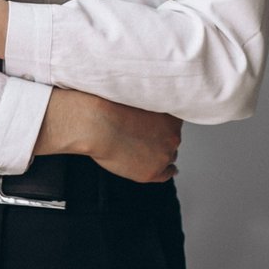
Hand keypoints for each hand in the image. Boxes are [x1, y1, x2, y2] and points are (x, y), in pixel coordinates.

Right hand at [37, 88, 181, 183]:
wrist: (94, 124)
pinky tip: (159, 166)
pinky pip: (167, 173)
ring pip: (168, 155)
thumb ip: (147, 102)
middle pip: (172, 138)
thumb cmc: (105, 105)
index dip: (160, 122)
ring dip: (159, 152)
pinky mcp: (153, 171)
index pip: (174, 121)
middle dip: (160, 137)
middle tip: (140, 134)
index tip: (149, 122)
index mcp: (171, 114)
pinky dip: (164, 170)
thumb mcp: (132, 95)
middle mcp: (174, 135)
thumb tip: (147, 108)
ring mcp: (164, 155)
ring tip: (140, 148)